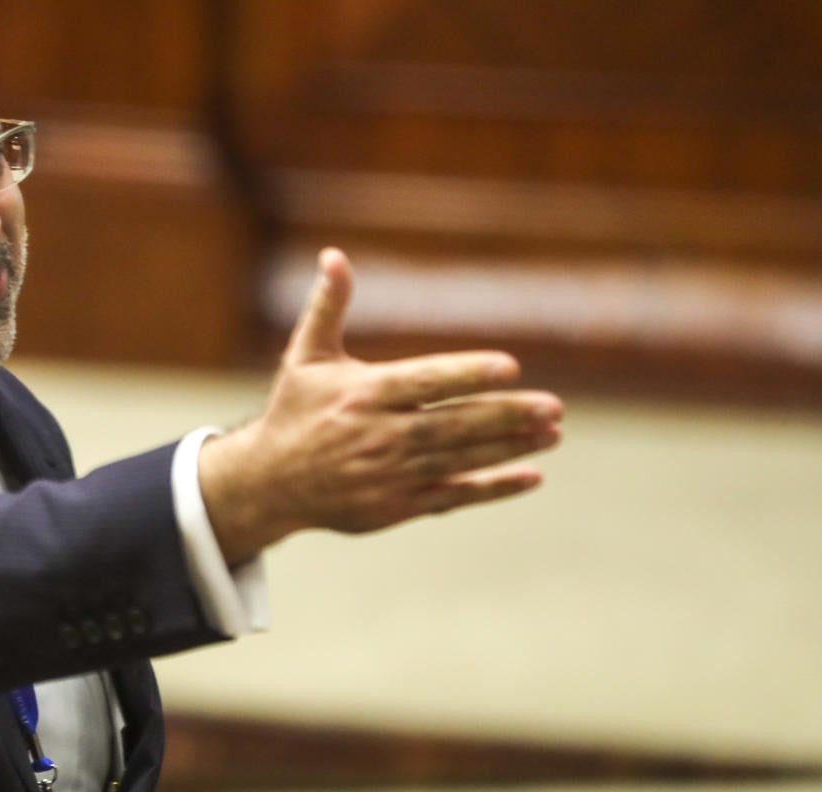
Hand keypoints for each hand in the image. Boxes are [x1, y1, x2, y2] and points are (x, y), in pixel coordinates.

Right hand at [198, 248, 562, 562]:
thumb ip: (327, 307)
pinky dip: (492, 489)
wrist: (268, 483)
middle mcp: (378, 436)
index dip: (467, 374)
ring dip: (509, 448)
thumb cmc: (294, 411)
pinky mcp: (394, 507)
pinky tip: (530, 476)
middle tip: (553, 407)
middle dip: (505, 416)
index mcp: (362, 395)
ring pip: (458, 460)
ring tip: (552, 432)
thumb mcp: (305, 357)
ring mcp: (388, 475)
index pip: (424, 382)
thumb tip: (334, 255)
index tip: (510, 367)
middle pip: (452, 425)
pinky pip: (452, 497)